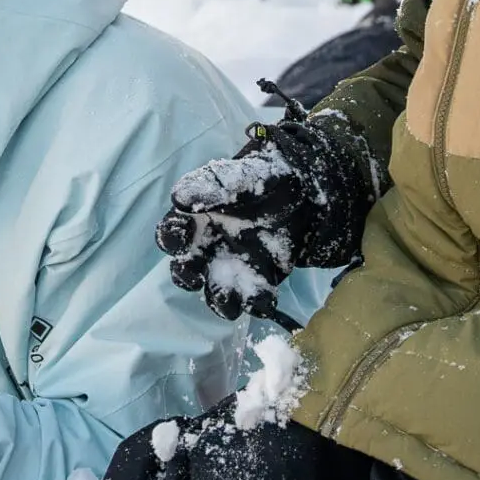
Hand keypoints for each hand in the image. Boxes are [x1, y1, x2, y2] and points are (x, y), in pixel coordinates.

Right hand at [157, 115, 378, 322]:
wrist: (307, 191)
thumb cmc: (267, 179)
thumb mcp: (245, 175)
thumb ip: (215, 185)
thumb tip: (179, 198)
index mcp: (197, 220)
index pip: (172, 233)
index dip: (172, 236)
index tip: (183, 232)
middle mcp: (209, 247)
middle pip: (185, 270)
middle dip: (186, 276)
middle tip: (196, 276)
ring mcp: (233, 267)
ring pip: (215, 292)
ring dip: (219, 300)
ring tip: (232, 300)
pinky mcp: (260, 280)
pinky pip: (252, 300)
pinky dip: (257, 304)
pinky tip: (266, 299)